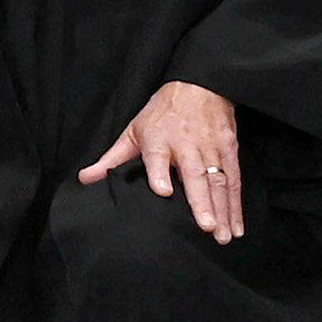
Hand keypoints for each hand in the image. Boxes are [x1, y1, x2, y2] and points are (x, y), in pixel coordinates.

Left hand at [78, 82, 245, 243]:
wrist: (199, 84)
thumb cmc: (162, 112)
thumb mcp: (134, 130)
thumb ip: (111, 159)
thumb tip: (85, 179)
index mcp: (158, 139)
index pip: (157, 156)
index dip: (159, 174)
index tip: (162, 191)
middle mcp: (186, 144)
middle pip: (194, 174)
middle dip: (201, 201)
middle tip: (206, 226)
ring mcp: (210, 147)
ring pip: (218, 181)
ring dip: (223, 210)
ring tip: (223, 236)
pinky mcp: (229, 149)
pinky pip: (234, 180)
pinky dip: (236, 205)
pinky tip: (236, 226)